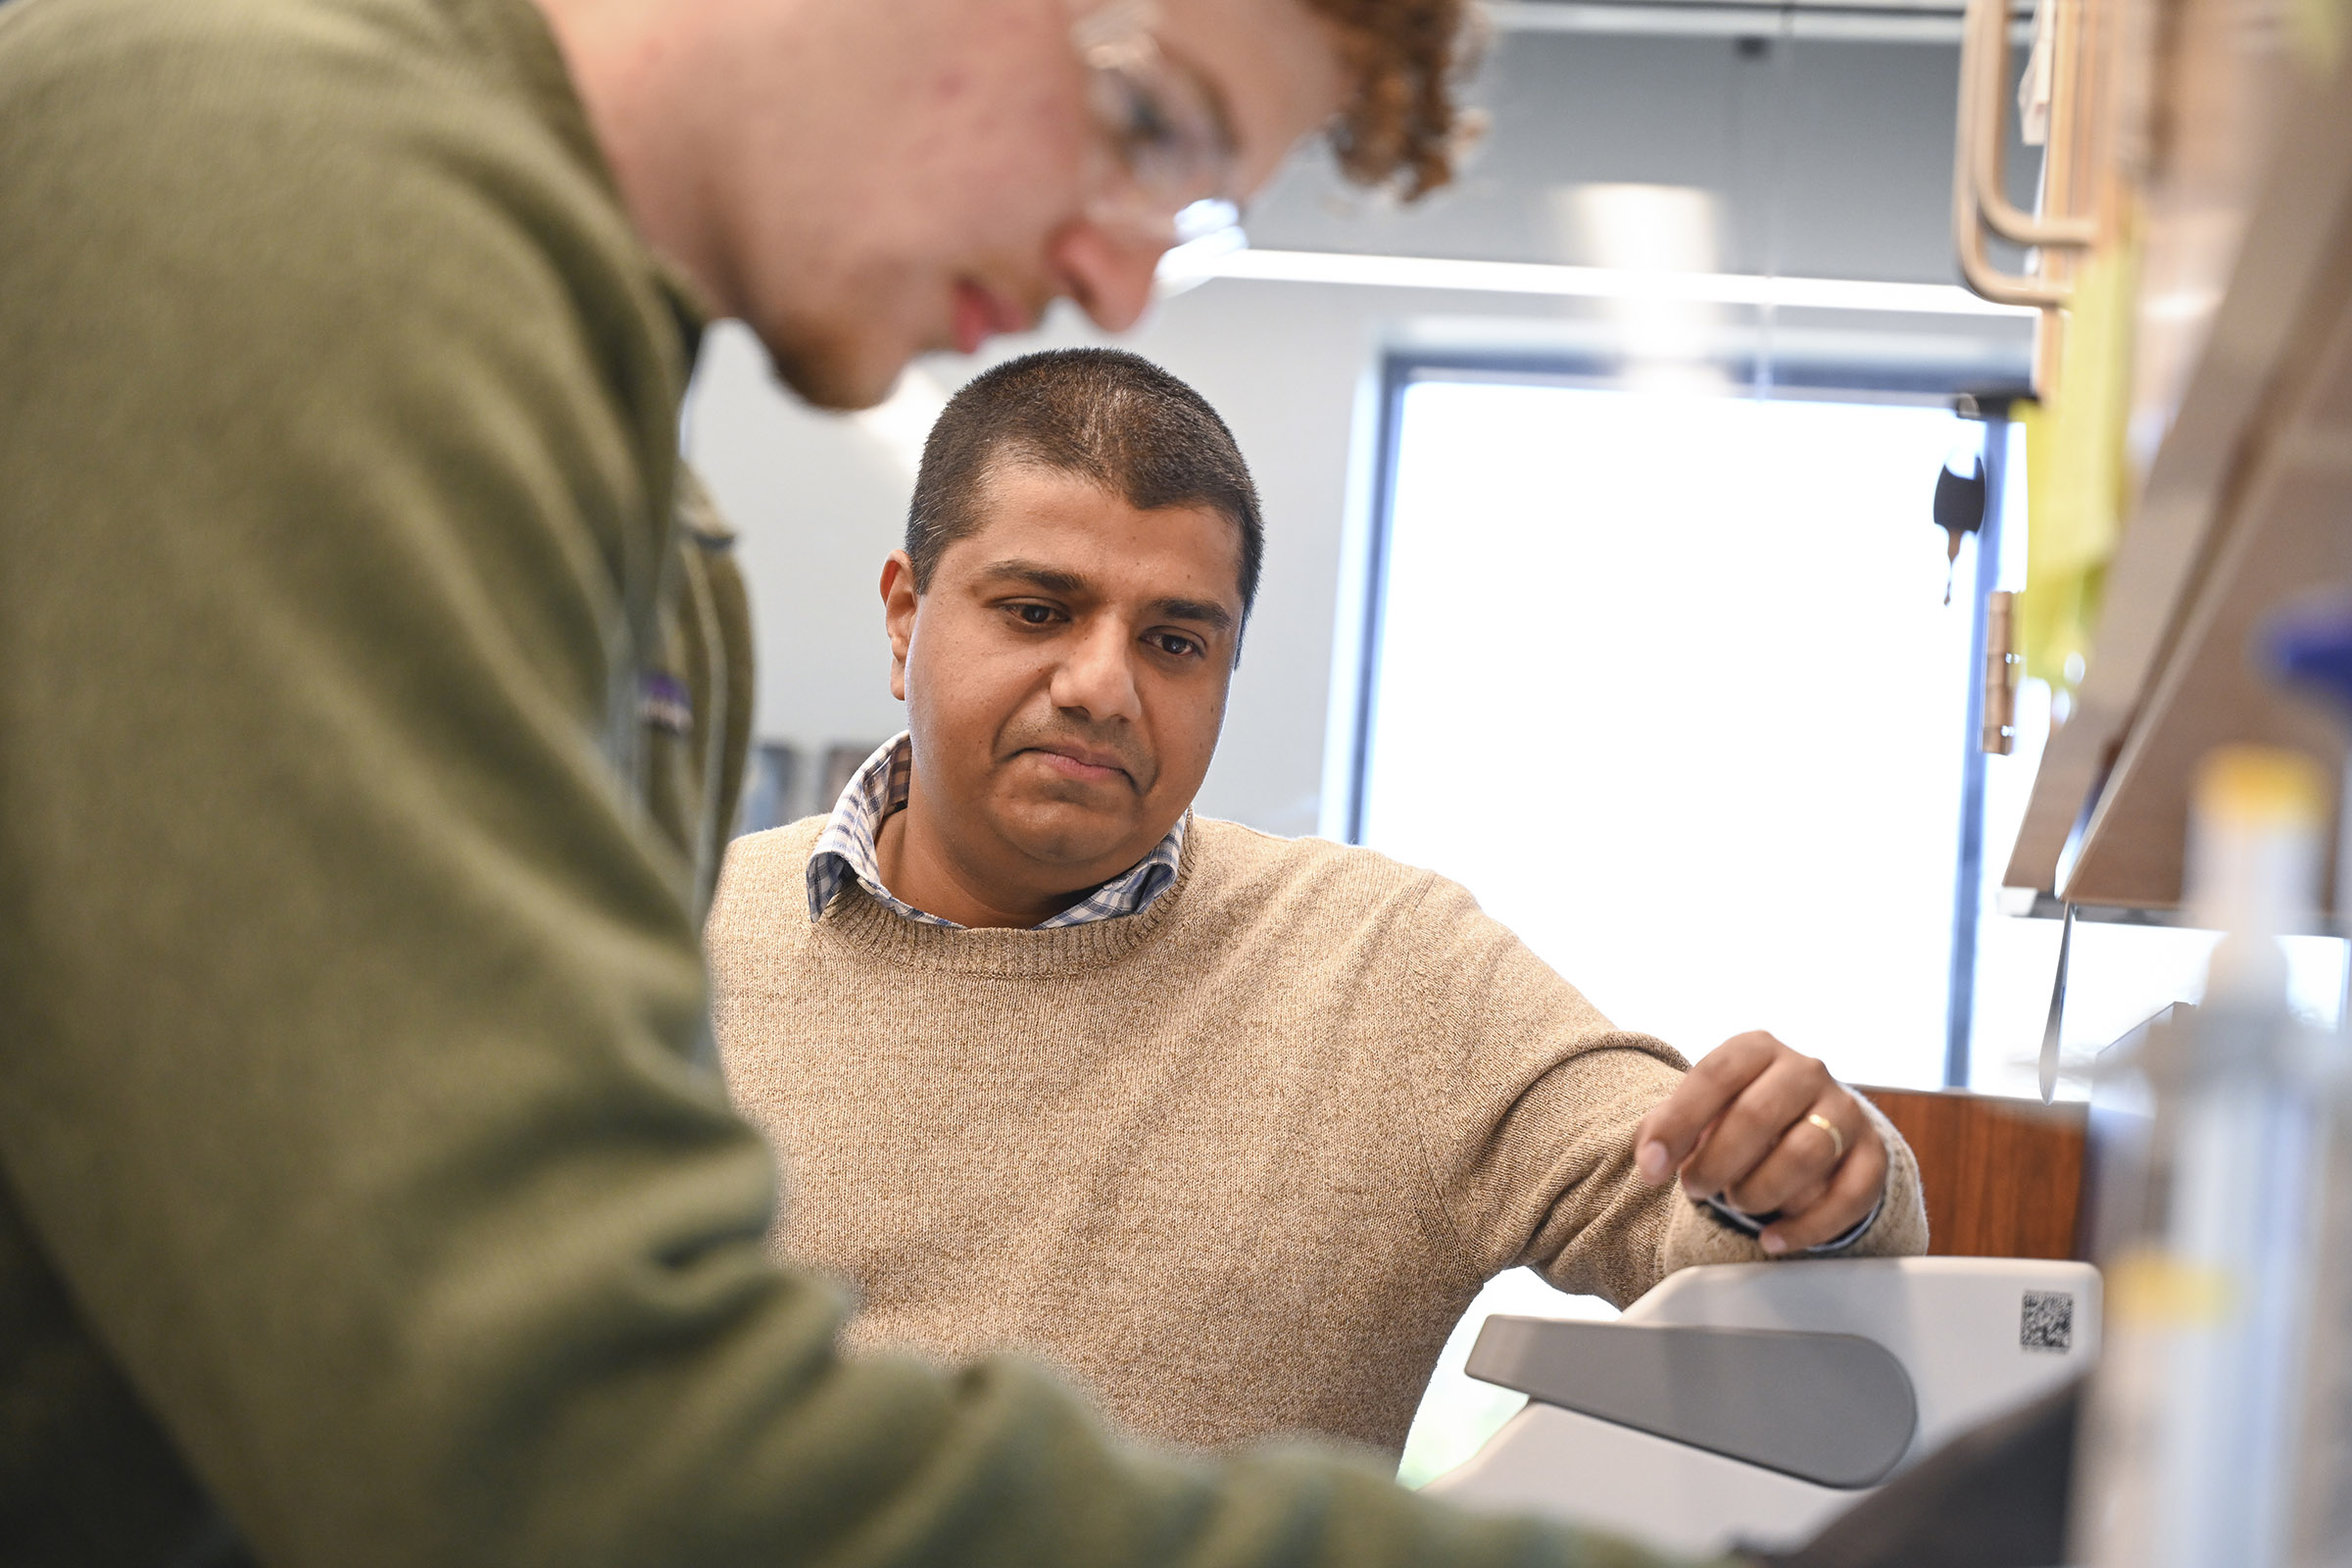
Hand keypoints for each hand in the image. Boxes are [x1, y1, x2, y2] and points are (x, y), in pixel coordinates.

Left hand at [1631, 1031, 1886, 1255]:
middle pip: (1758, 1116)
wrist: (1808, 1121)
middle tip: (1696, 1189)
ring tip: (1737, 1202)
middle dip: (1717, 1163)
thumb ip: (1665, 1129)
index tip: (1653, 1167)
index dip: (1679, 1123)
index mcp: (1757, 1049)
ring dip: (1760, 1191)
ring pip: (1805, 1155)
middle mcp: (1806, 1071)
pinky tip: (1773, 1239)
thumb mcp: (1701, 1108)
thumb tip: (1651, 1162)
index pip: (1715, 1075)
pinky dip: (1807, 1227)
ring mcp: (1845, 1111)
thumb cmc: (1740, 1114)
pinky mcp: (1872, 1155)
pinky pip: (1849, 1196)